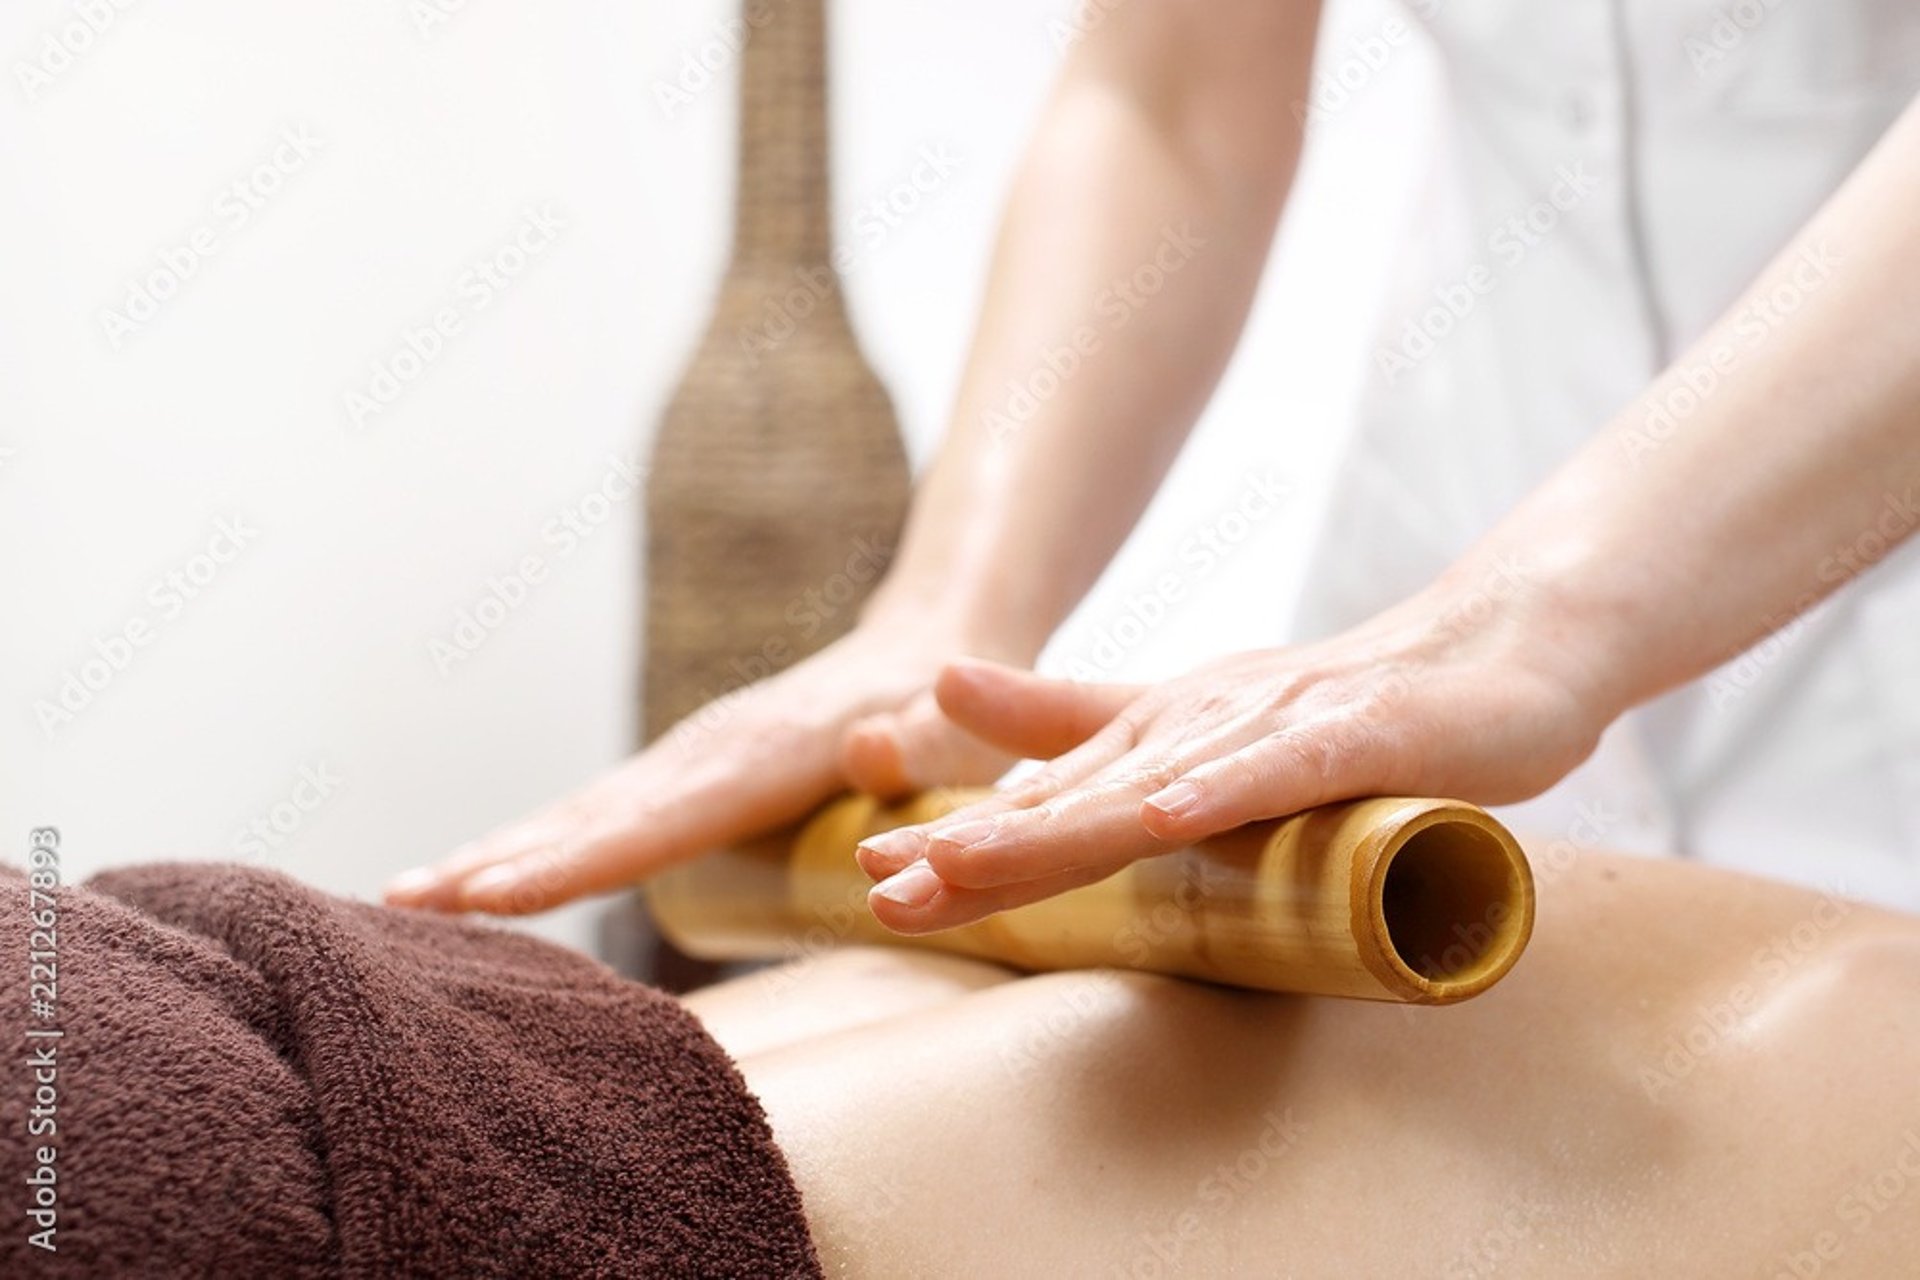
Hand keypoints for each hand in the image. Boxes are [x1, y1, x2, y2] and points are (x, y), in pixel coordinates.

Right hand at [384, 620, 1019, 914]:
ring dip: (494, 852)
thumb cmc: (949, 712)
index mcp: (760, 755)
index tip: (490, 892)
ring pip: (580, 812)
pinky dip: (533, 845)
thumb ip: (923, 743)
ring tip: (406, 900)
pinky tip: (481, 878)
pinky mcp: (688, 770)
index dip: (573, 860)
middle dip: (497, 860)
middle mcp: (707, 751)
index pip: (655, 821)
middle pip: (590, 816)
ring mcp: (690, 757)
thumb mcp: (956, 729)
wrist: (928, 648)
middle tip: (403, 906)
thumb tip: (869, 748)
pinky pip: (600, 815)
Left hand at [856, 577, 1615, 932]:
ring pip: (1152, 783)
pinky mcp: (1358, 733)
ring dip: (1060, 824)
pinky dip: (1222, 787)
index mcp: (1160, 734)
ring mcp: (1274, 725)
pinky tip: (1165, 811)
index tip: (869, 875)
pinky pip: (1281, 766)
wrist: (1497, 651)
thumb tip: (950, 690)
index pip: (1047, 803)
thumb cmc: (1347, 704)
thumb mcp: (1198, 719)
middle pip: (1074, 799)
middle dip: (977, 847)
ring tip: (968, 860)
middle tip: (881, 886)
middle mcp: (1198, 724)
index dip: (964, 841)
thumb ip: (1077, 716)